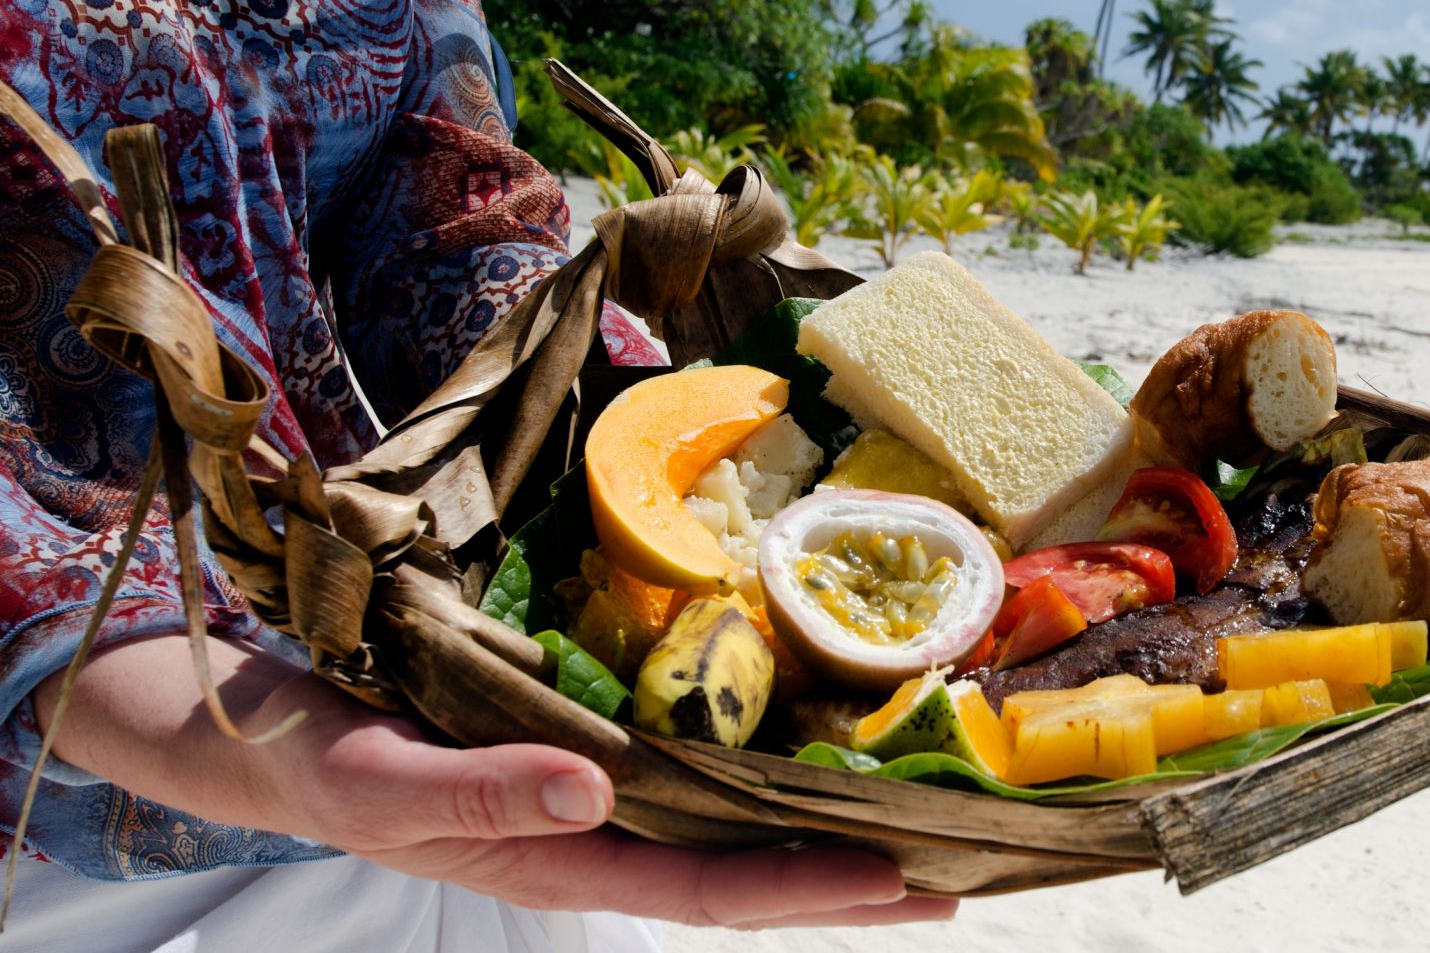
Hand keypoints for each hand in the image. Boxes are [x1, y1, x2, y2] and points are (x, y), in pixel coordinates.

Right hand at [34, 635, 956, 928]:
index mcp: (563, 864)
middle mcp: (601, 835)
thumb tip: (592, 788)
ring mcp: (602, 794)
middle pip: (746, 870)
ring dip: (820, 828)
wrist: (278, 726)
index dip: (803, 890)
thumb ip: (483, 792)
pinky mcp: (593, 745)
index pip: (707, 893)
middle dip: (847, 879)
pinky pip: (697, 767)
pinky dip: (762, 769)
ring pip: (731, 823)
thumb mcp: (385, 783)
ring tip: (918, 825)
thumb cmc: (327, 761)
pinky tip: (810, 754)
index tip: (897, 879)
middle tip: (960, 874)